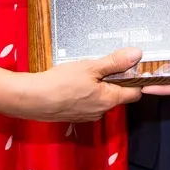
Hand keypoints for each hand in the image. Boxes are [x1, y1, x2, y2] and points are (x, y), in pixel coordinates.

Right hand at [15, 47, 142, 121]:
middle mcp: (101, 111)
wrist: (33, 99)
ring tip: (85, 71)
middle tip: (102, 64)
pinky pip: (88, 102)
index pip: (135, 93)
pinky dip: (86, 92)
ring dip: (99, 85)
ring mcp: (87, 115)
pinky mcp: (75, 115)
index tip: (128, 65)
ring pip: (102, 98)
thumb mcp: (90, 67)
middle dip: (114, 79)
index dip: (135, 78)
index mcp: (109, 100)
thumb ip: (115, 62)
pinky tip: (73, 82)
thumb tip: (137, 54)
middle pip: (118, 94)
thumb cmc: (61, 82)